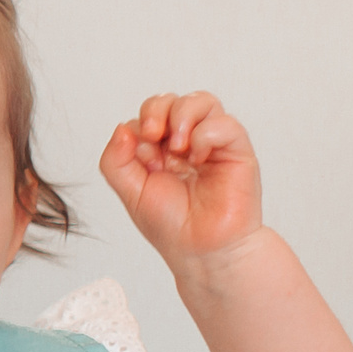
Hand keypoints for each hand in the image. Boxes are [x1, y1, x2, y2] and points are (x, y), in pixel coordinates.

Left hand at [99, 92, 265, 275]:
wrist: (202, 251)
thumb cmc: (171, 224)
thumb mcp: (130, 191)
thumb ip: (115, 160)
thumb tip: (122, 128)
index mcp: (159, 148)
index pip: (148, 114)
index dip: (140, 126)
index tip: (141, 158)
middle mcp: (186, 141)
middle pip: (171, 100)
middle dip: (156, 110)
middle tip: (154, 135)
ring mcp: (212, 144)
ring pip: (201, 101)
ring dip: (182, 115)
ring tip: (177, 146)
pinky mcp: (237, 152)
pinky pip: (225, 124)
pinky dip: (206, 134)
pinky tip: (198, 158)